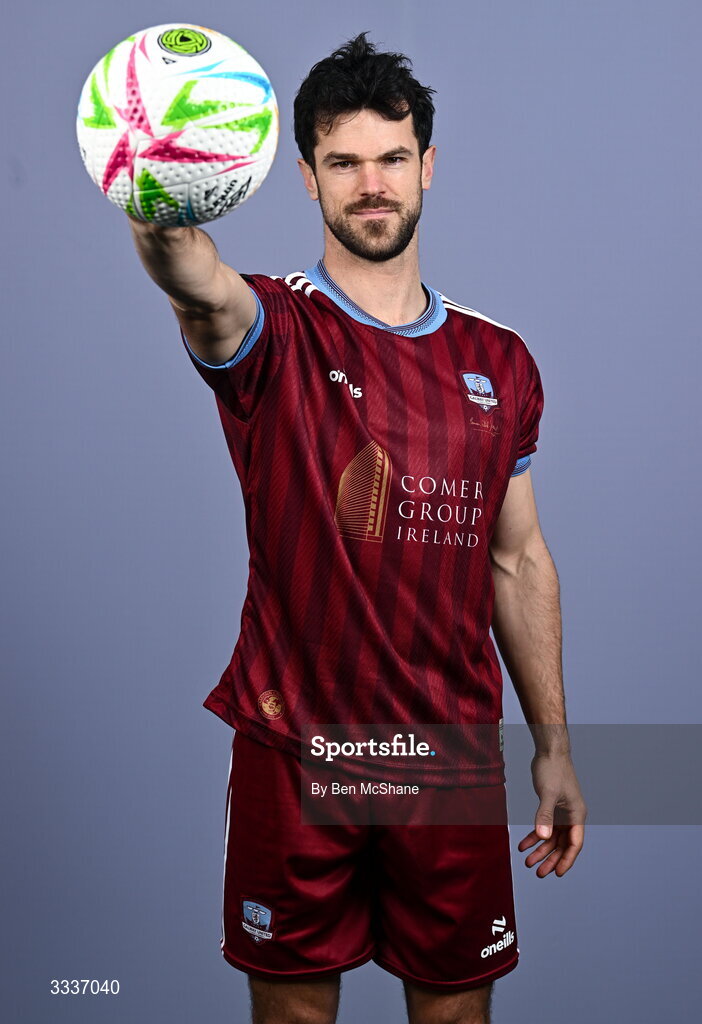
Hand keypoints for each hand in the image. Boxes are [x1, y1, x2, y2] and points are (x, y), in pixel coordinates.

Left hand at [518, 751, 586, 876]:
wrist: (549, 751)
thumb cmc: (553, 769)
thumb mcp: (548, 793)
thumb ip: (545, 815)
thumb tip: (544, 837)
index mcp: (577, 815)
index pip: (574, 844)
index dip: (566, 860)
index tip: (557, 874)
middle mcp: (571, 816)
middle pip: (562, 844)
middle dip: (551, 859)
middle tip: (538, 873)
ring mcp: (562, 813)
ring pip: (552, 838)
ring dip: (541, 850)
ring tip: (527, 862)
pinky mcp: (552, 808)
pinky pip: (544, 827)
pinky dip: (534, 836)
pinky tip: (523, 844)